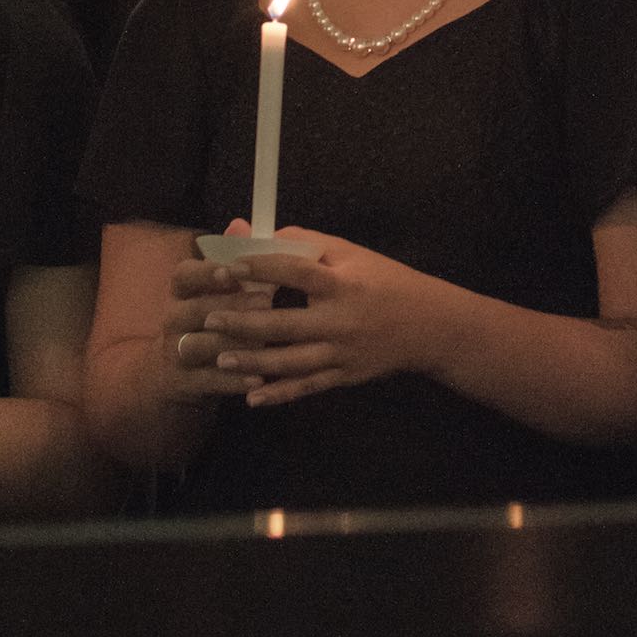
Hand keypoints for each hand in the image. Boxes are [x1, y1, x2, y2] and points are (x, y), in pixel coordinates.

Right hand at [161, 225, 272, 401]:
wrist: (172, 374)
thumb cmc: (208, 317)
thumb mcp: (216, 289)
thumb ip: (231, 258)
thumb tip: (242, 224)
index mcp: (182, 292)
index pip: (184, 275)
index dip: (206, 272)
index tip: (232, 271)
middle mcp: (172, 319)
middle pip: (195, 310)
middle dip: (230, 305)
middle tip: (266, 301)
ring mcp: (174, 352)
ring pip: (198, 346)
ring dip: (231, 342)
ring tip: (264, 339)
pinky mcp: (182, 384)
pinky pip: (206, 381)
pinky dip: (232, 380)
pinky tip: (258, 378)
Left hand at [200, 232, 426, 409]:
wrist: (426, 324)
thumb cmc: (384, 280)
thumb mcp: (352, 254)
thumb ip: (309, 245)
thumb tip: (265, 237)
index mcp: (342, 283)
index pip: (296, 272)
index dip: (262, 267)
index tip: (230, 267)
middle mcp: (339, 319)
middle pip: (283, 324)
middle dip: (243, 323)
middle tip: (209, 321)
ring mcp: (340, 351)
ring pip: (289, 362)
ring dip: (252, 363)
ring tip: (221, 359)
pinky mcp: (343, 376)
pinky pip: (306, 387)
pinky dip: (279, 394)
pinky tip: (252, 398)